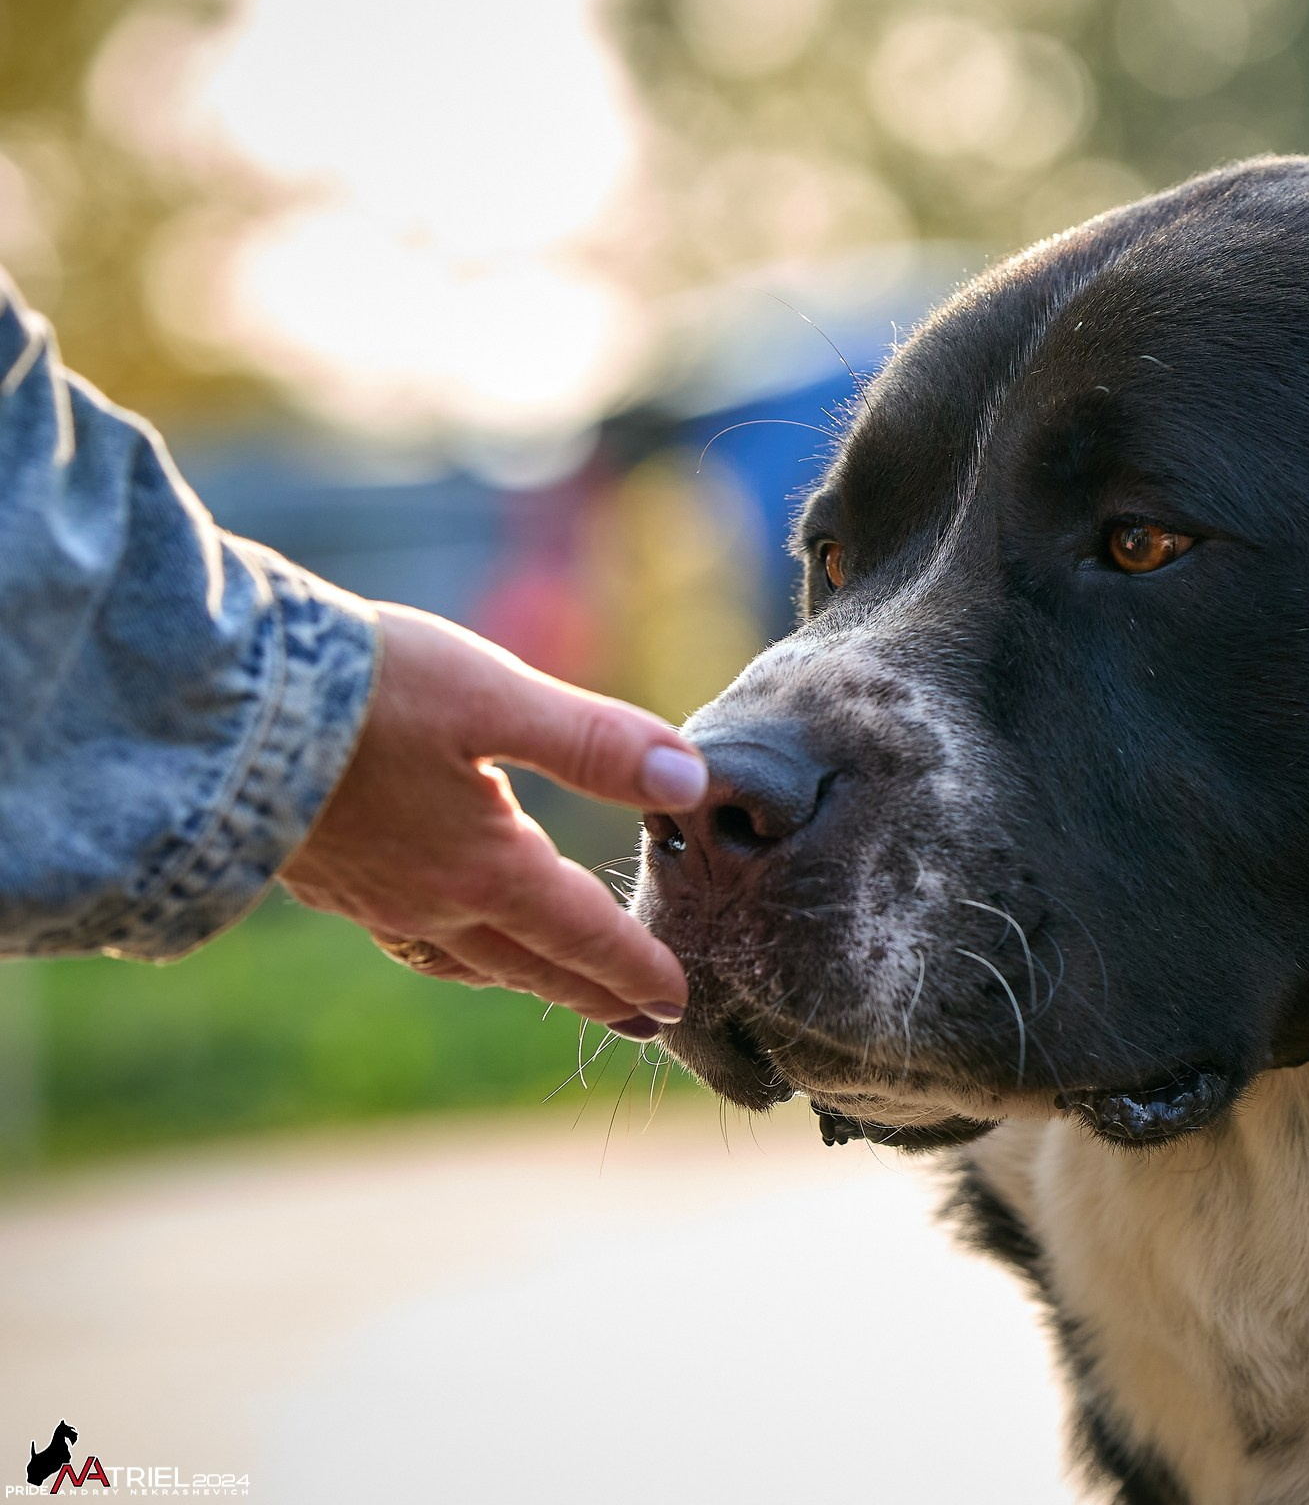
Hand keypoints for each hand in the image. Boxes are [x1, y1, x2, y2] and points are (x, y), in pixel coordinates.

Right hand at [280, 605, 705, 1037]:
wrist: (210, 704)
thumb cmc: (365, 691)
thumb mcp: (496, 698)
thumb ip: (596, 743)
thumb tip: (693, 783)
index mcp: (483, 868)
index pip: (582, 933)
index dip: (635, 966)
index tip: (678, 1001)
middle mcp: (430, 903)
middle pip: (531, 963)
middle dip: (592, 992)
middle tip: (642, 1023)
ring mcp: (370, 898)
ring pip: (468, 959)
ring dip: (524, 977)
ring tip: (555, 985)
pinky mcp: (322, 876)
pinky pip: (411, 939)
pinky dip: (453, 951)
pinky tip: (445, 933)